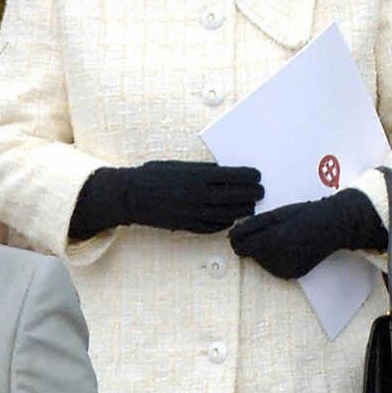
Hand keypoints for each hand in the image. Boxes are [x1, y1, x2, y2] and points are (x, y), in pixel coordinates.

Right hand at [69, 161, 262, 240]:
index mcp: (199, 175)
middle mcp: (199, 194)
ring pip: (227, 214)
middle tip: (260, 193)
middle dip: (252, 194)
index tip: (258, 176)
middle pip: (236, 196)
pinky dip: (224, 224)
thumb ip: (203, 170)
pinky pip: (212, 227)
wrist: (131, 195)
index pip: (235, 176)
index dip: (250, 176)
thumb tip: (225, 173)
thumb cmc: (155, 175)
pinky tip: (231, 220)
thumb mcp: (180, 165)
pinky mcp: (186, 224)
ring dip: (242, 211)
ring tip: (250, 208)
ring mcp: (193, 211)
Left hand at [229, 187, 386, 280]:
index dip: (240, 237)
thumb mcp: (276, 214)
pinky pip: (274, 267)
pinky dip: (278, 258)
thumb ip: (251, 226)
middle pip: (251, 254)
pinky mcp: (291, 275)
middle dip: (257, 242)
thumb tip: (231, 236)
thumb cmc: (304, 214)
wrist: (335, 226)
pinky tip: (292, 247)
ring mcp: (284, 271)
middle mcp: (276, 260)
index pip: (239, 247)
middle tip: (277, 229)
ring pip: (262, 262)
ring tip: (287, 237)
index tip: (247, 229)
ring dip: (267, 250)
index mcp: (271, 241)